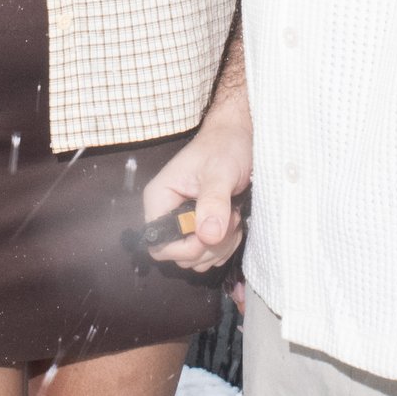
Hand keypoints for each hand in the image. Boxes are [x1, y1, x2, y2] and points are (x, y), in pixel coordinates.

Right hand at [142, 112, 251, 272]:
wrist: (239, 138)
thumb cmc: (225, 146)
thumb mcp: (221, 171)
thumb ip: (214, 202)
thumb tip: (208, 235)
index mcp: (160, 199)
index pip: (157, 244)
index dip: (184, 248)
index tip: (210, 235)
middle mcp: (167, 214)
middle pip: (179, 255)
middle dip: (209, 246)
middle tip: (229, 218)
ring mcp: (185, 223)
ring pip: (197, 258)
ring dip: (220, 246)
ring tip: (233, 216)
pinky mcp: (201, 227)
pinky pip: (209, 253)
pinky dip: (226, 245)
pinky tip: (234, 223)